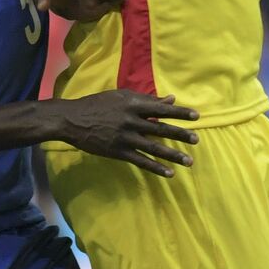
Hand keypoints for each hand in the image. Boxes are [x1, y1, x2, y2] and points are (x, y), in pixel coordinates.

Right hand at [52, 90, 198, 177]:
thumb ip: (146, 99)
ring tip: (189, 161)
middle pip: (161, 128)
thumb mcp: (121, 96)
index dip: (179, 113)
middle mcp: (131, 120)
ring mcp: (125, 137)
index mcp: (133, 104)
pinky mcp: (118, 152)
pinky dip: (156, 167)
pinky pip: (141, 161)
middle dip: (180, 135)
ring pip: (154, 147)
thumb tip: (170, 98)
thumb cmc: (98, 104)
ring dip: (173, 155)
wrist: (73, 120)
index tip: (196, 116)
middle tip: (196, 140)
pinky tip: (169, 173)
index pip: (161, 108)